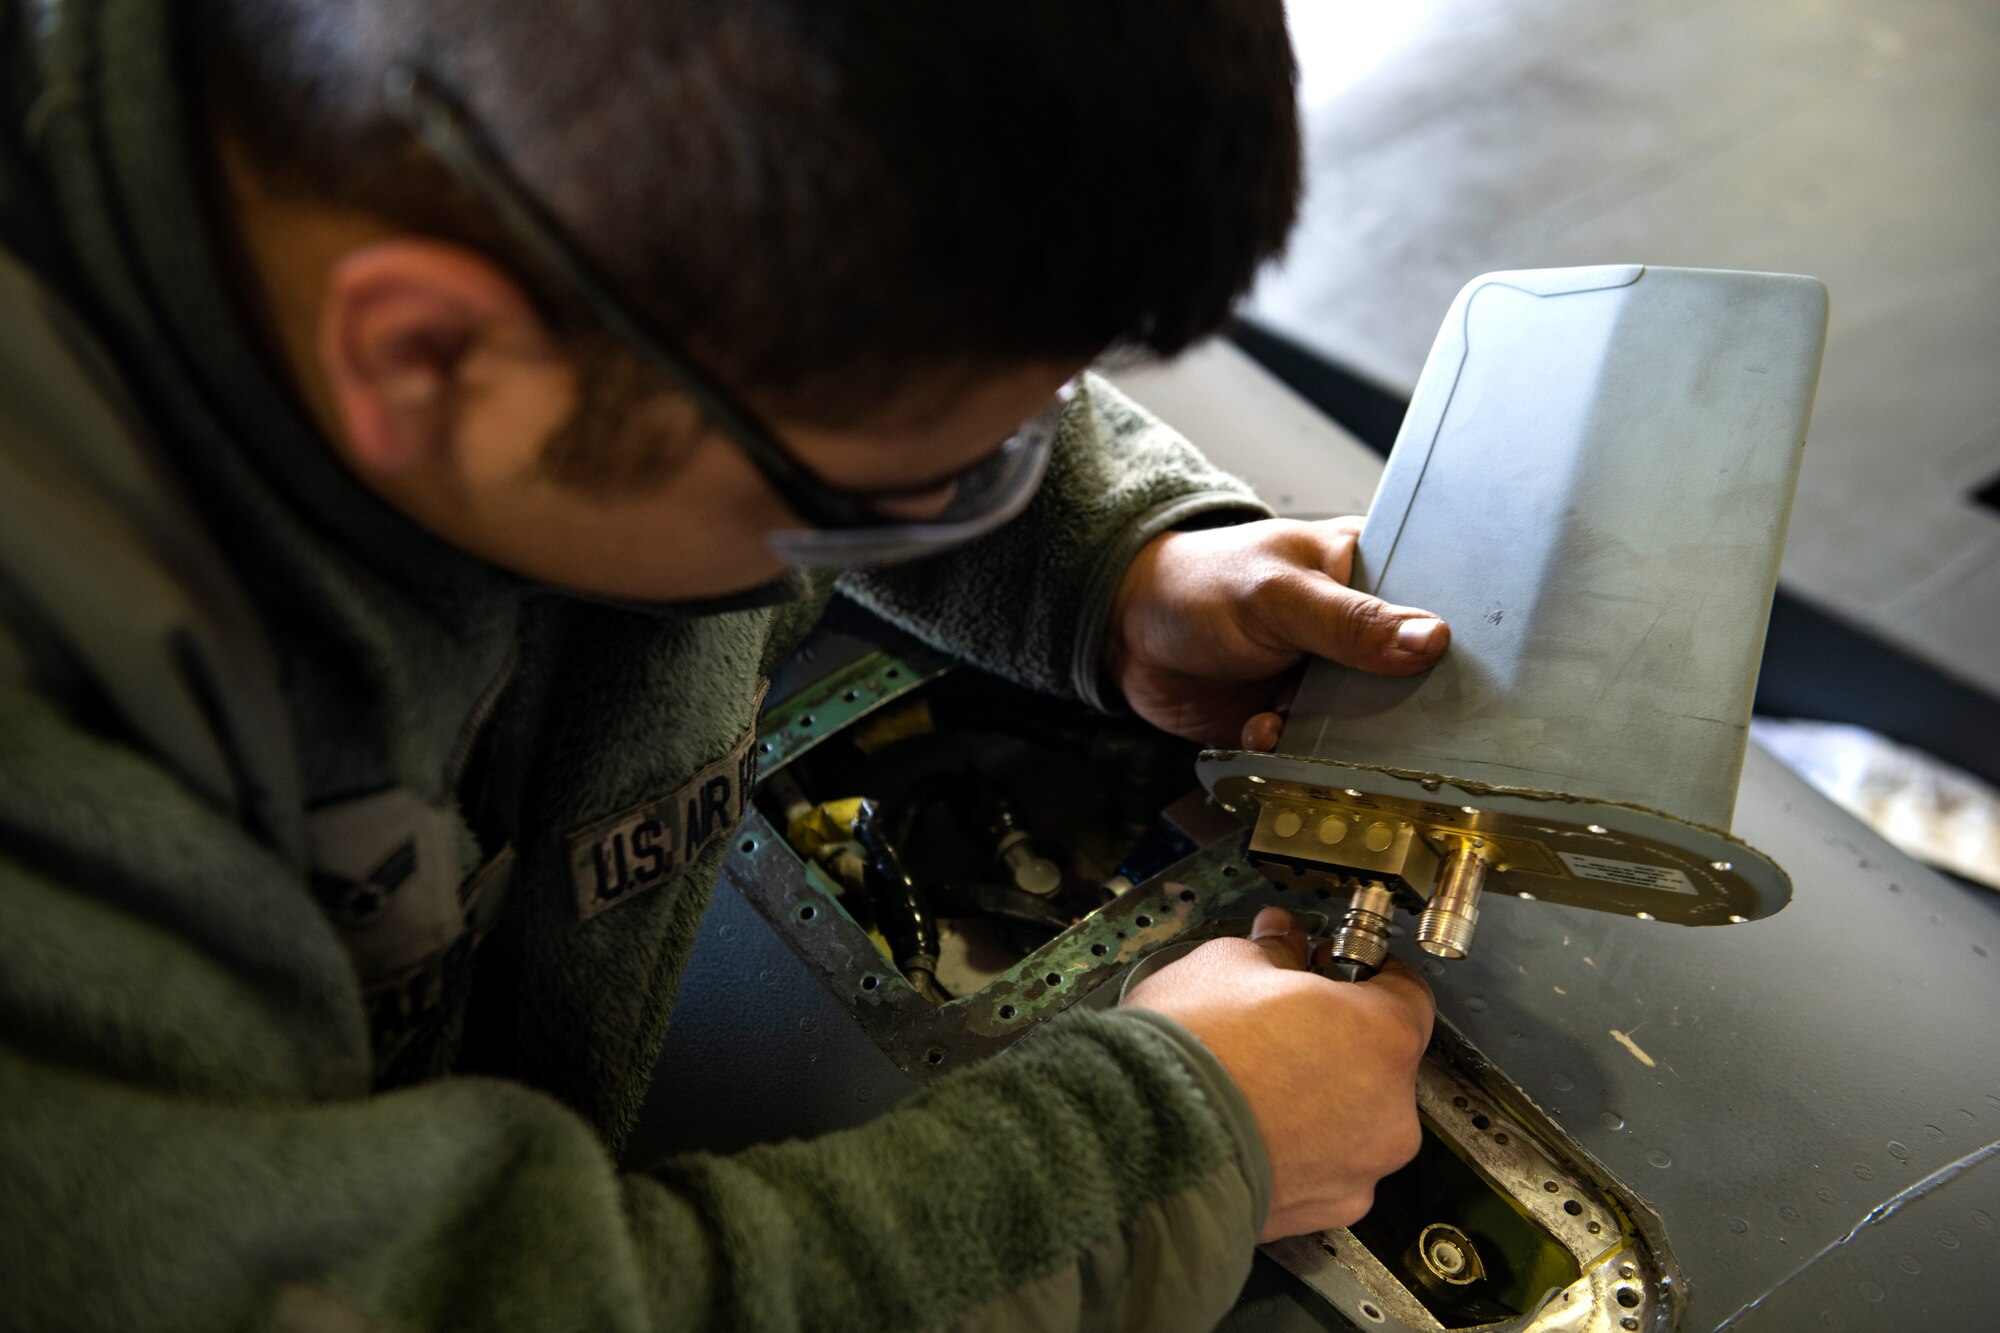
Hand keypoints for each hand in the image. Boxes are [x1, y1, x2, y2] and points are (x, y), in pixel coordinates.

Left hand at [1103, 518, 1448, 746]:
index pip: (1439, 607)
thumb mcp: (1279, 595)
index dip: (1457, 645)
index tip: (1464, 677)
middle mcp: (1359, 629)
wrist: (1128, 633)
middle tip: (1384, 718)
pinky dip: (1298, 753)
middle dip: (1400, 706)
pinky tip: (1266, 732)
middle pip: (1413, 679)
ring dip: (1343, 737)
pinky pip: (1321, 751)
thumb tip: (1429, 640)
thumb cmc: (1200, 584)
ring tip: (1303, 723)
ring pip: (1371, 724)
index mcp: (1369, 572)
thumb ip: (1351, 621)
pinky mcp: (1299, 719)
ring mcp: (1330, 677)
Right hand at [1122, 907, 1433, 1239]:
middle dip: (1338, 1040)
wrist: (1139, 1138)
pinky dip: (1299, 1148)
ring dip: (1321, 1099)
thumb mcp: (1227, 964)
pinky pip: (1326, 1167)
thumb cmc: (1188, 1053)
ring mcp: (1359, 1167)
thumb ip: (1273, 948)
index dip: (1367, 974)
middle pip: (1380, 1061)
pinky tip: (1251, 1124)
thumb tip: (1280, 940)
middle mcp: (1390, 1109)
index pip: (1408, 991)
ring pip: (1355, 1119)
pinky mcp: (1324, 1209)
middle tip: (1283, 1024)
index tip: (1336, 971)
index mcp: (1381, 1036)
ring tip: (1257, 1080)